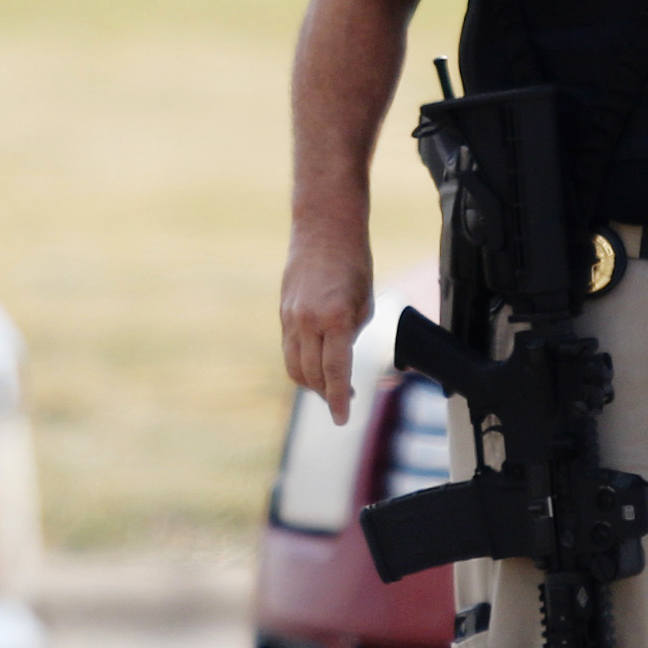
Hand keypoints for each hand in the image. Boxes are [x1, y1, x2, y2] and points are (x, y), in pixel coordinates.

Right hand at [279, 223, 374, 423]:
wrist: (324, 229)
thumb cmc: (353, 263)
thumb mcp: (364, 303)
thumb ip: (351, 335)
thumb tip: (340, 363)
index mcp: (335, 318)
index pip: (335, 372)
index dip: (338, 399)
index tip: (342, 418)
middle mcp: (307, 320)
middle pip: (312, 375)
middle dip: (327, 394)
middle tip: (344, 400)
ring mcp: (290, 317)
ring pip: (294, 366)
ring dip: (311, 383)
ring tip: (329, 387)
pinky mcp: (283, 313)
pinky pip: (289, 349)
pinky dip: (302, 363)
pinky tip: (316, 365)